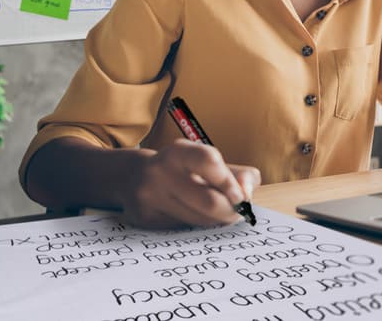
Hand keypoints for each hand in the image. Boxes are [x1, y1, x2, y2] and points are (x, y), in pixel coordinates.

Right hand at [120, 139, 260, 228]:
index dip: (229, 182)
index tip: (241, 197)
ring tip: (219, 213)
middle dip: (230, 211)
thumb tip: (247, 194)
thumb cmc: (183, 169)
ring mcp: (150, 197)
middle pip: (208, 201)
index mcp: (178, 152)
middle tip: (238, 212)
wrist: (133, 177)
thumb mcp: (209, 161)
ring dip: (217, 221)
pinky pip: (184, 230)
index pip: (208, 161)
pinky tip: (195, 216)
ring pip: (199, 220)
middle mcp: (160, 172)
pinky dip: (198, 226)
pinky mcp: (146, 219)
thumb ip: (239, 174)